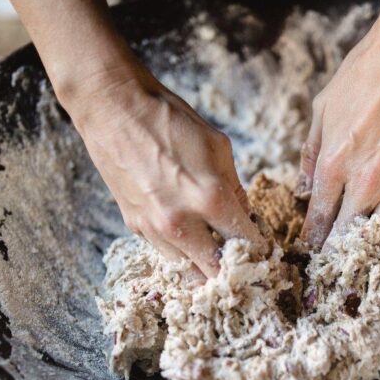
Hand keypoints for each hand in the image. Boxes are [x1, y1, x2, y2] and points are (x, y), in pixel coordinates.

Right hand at [68, 69, 263, 277]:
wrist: (114, 109)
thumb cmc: (169, 120)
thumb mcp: (218, 147)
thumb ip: (235, 188)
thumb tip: (245, 218)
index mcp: (210, 199)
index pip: (246, 244)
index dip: (261, 251)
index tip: (265, 252)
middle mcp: (181, 222)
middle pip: (216, 271)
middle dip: (235, 271)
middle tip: (245, 264)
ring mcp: (154, 228)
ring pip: (188, 270)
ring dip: (206, 267)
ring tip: (218, 257)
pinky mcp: (135, 226)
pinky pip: (166, 253)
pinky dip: (182, 253)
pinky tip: (192, 242)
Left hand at [299, 0, 379, 246]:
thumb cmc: (365, 74)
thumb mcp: (322, 109)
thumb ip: (311, 153)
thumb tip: (305, 184)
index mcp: (336, 163)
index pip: (320, 218)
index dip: (314, 239)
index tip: (312, 249)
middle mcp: (369, 178)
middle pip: (351, 232)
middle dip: (340, 246)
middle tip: (334, 256)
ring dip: (372, 236)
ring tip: (364, 244)